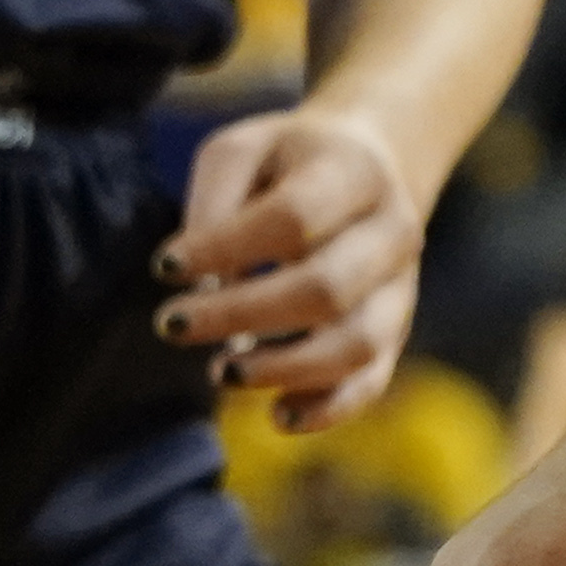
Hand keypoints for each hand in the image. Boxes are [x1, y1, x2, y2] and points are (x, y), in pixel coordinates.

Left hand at [164, 104, 429, 431]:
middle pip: (325, 289)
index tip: (164, 267)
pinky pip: (371, 381)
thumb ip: (215, 201)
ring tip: (220, 371)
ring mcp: (401, 287)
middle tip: (172, 325)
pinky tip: (276, 416)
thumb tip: (197, 278)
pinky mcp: (396, 332)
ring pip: (357, 345)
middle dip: (240, 315)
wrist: (372, 166)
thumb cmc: (288, 163)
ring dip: (282, 368)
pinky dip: (327, 408)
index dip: (224, 248)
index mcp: (357, 173)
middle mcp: (394, 232)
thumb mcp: (243, 150)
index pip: (294, 218)